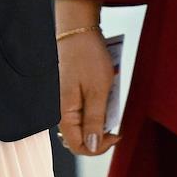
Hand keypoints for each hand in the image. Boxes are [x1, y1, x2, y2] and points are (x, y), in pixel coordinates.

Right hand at [57, 25, 120, 155]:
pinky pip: (82, 108)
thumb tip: (92, 146)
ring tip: (110, 101)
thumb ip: (94, 121)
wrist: (78, 29)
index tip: (116, 135)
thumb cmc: (87, 56)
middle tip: (114, 119)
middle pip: (80, 136)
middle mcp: (60, 109)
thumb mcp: (98, 91)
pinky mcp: (69, 92)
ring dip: (99, 117)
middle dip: (99, 132)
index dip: (98, 146)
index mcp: (64, 113)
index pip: (78, 146)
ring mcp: (64, 100)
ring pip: (83, 122)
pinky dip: (95, 105)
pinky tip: (104, 93)